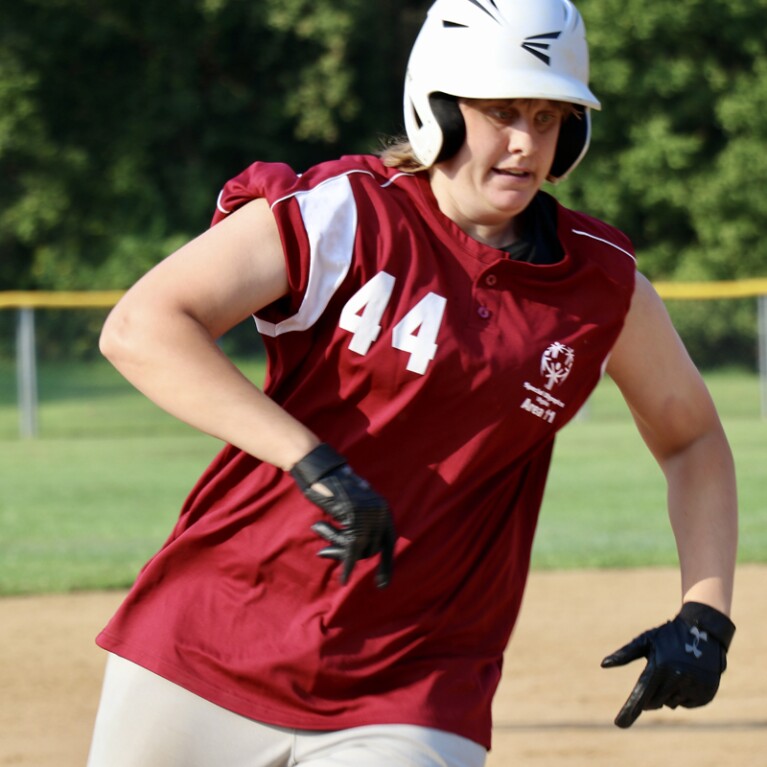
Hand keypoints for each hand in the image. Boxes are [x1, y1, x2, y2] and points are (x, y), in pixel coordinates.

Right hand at [290, 444, 394, 587]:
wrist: (321, 473)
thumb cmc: (333, 490)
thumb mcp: (352, 510)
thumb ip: (361, 527)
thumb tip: (361, 554)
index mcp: (384, 510)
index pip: (389, 543)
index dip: (386, 565)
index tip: (383, 585)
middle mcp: (381, 512)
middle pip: (371, 549)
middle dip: (350, 555)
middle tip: (325, 552)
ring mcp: (369, 514)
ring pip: (358, 549)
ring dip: (336, 548)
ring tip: (319, 529)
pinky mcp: (354, 518)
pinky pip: (350, 549)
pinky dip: (346, 565)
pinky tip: (344, 580)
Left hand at [601, 602, 734, 727]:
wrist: (702, 630)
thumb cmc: (667, 635)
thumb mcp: (645, 641)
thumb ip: (624, 654)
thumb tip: (603, 664)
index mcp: (660, 666)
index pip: (641, 694)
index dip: (630, 710)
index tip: (619, 724)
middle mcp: (677, 678)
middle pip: (654, 703)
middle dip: (651, 695)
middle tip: (657, 675)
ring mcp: (694, 687)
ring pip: (670, 704)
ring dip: (667, 694)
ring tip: (675, 671)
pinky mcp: (706, 693)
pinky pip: (687, 704)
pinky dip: (683, 695)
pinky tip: (687, 677)